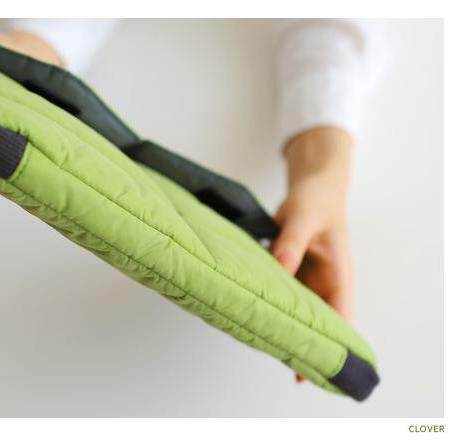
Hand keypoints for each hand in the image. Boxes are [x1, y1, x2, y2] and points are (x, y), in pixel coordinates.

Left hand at [270, 127, 352, 381]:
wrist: (312, 183)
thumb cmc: (317, 200)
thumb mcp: (305, 219)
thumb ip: (291, 244)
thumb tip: (277, 269)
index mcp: (337, 276)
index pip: (338, 320)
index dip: (329, 347)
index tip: (314, 370)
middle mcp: (322, 282)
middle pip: (314, 321)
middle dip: (300, 341)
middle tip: (281, 363)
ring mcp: (304, 277)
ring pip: (293, 307)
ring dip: (280, 321)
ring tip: (260, 341)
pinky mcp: (288, 268)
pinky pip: (277, 289)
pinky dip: (266, 298)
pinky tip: (248, 307)